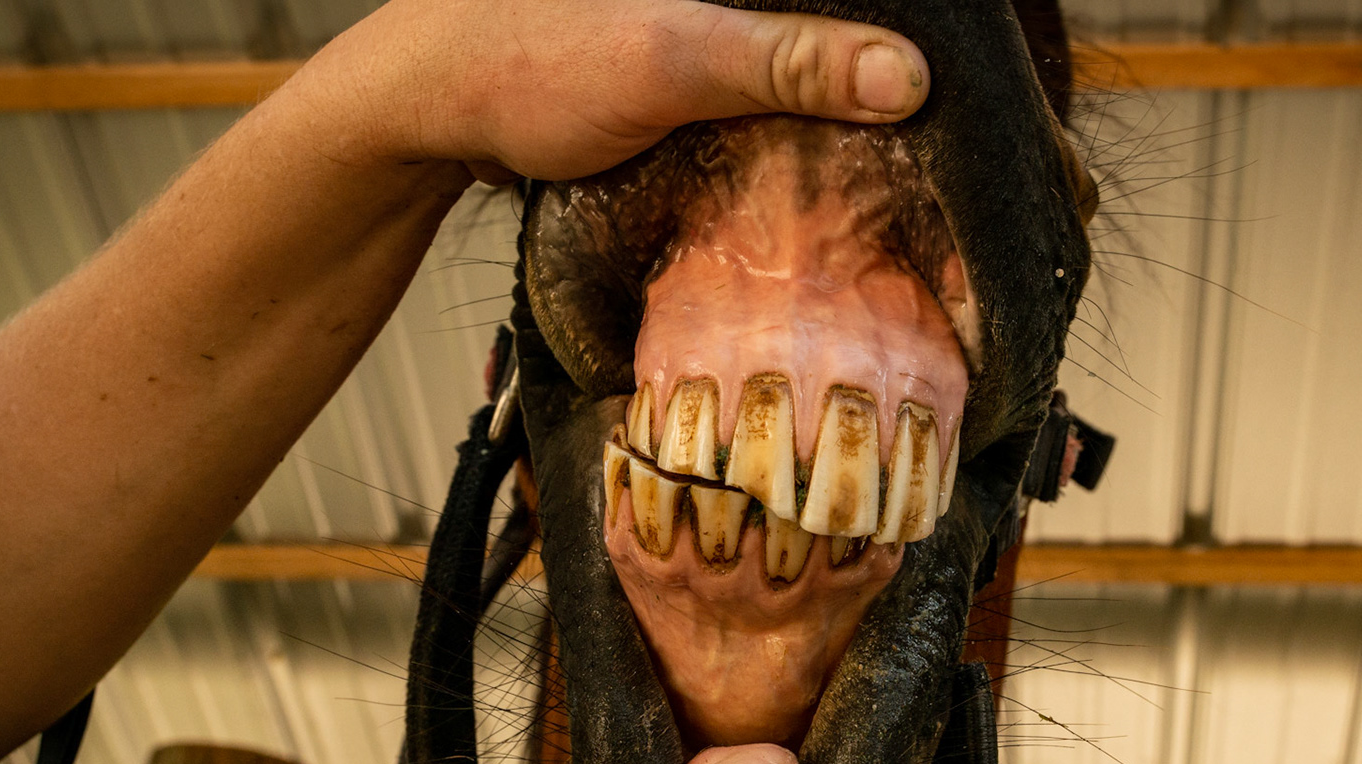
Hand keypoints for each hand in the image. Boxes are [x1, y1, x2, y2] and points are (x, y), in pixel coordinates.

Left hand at [290, 0, 929, 180]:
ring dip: (822, 91)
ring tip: (881, 134)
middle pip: (818, 19)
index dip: (897, 25)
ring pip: (782, 45)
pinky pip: (747, 78)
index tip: (936, 78)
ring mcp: (688, 14)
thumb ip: (788, 63)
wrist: (425, 109)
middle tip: (918, 113)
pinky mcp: (668, 55)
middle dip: (861, 62)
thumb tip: (904, 78)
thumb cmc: (524, 59)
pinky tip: (803, 152)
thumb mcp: (672, 60)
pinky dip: (777, 113)